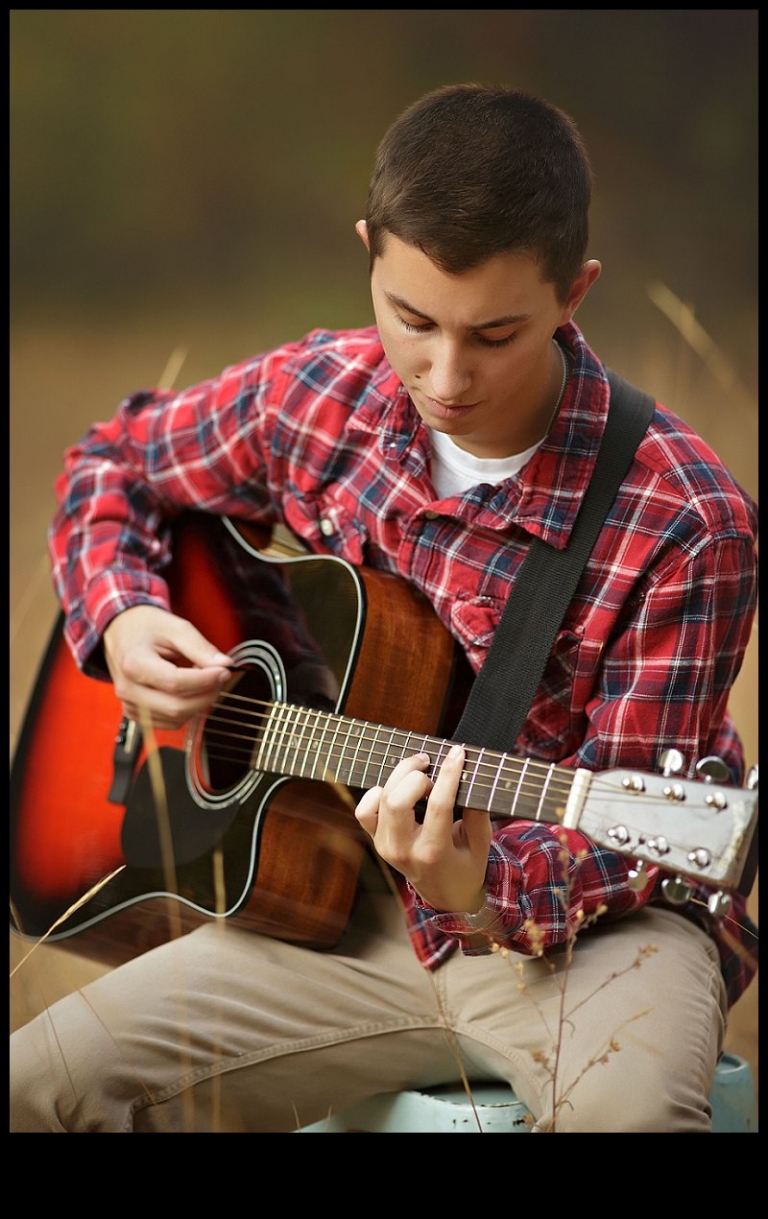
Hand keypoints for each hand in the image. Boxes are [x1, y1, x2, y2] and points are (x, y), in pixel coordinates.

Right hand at [103, 604, 234, 728]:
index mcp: (135, 664)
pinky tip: (189, 690)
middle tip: (220, 675)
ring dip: (198, 702)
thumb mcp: (176, 628)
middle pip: (177, 707)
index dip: (206, 680)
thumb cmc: (147, 628)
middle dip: (206, 694)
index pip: (176, 683)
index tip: (225, 670)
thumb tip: (225, 665)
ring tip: (202, 677)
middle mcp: (128, 689)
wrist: (121, 632)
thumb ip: (201, 648)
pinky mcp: (136, 714)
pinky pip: (170, 722)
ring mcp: (130, 705)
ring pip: (176, 718)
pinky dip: (187, 709)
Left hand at [355, 744, 491, 913]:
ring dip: (399, 776)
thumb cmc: (466, 866)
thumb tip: (470, 776)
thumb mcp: (481, 843)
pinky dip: (378, 793)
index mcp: (434, 852)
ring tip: (418, 770)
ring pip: (380, 799)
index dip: (448, 774)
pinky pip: (365, 809)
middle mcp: (404, 851)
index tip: (457, 753)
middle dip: (416, 774)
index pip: (439, 805)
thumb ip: (478, 812)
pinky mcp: (377, 840)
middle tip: (432, 767)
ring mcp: (386, 846)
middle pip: (398, 800)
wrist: (446, 895)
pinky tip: (397, 789)